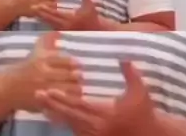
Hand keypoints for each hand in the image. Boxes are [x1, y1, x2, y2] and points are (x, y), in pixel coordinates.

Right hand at [3, 31, 82, 112]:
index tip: (79, 65)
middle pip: (68, 75)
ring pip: (68, 89)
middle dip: (77, 77)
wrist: (9, 87)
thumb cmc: (26, 68)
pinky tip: (71, 97)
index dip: (74, 64)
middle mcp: (44, 73)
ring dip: (76, 88)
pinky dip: (69, 99)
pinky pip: (62, 101)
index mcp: (42, 60)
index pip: (64, 60)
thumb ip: (47, 41)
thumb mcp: (35, 52)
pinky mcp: (44, 101)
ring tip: (78, 88)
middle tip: (80, 77)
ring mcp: (44, 88)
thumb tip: (59, 32)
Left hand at [36, 0, 101, 29]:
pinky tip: (39, 17)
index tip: (39, 5)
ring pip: (49, 24)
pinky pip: (52, 26)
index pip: (56, 14)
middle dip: (41, 13)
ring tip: (32, 12)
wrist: (95, 29)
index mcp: (70, 19)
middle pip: (50, 19)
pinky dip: (46, 22)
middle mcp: (65, 26)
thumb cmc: (92, 16)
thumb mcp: (90, 5)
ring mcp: (64, 29)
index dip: (47, 9)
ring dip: (41, 18)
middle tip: (32, 7)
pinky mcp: (63, 31)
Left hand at [36, 61, 161, 135]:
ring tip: (40, 102)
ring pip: (69, 123)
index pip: (79, 105)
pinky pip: (74, 129)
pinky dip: (63, 120)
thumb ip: (131, 74)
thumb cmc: (143, 111)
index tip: (49, 90)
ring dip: (55, 113)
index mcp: (104, 114)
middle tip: (37, 94)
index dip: (63, 98)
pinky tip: (53, 113)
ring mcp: (94, 134)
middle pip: (69, 115)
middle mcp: (96, 127)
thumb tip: (124, 57)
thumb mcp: (140, 91)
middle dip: (53, 104)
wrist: (147, 134)